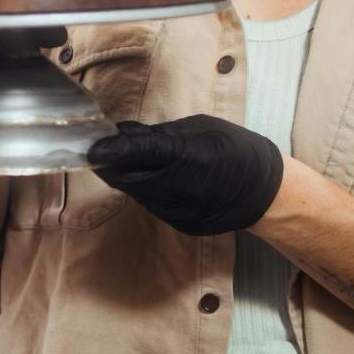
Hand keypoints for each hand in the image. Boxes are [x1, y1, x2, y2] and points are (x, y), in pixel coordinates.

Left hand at [86, 114, 283, 235]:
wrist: (264, 193)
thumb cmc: (235, 150)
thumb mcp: (202, 129)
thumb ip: (162, 134)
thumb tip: (126, 133)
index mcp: (187, 157)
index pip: (139, 153)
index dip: (111, 150)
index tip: (89, 146)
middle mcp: (178, 189)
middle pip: (128, 178)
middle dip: (111, 163)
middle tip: (103, 147)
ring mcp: (176, 211)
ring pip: (136, 192)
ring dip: (127, 175)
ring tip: (129, 158)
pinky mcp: (178, 224)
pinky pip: (151, 204)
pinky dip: (145, 188)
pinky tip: (154, 177)